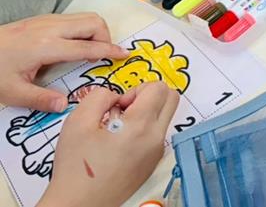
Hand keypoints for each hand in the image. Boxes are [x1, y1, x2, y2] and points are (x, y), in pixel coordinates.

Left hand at [0, 13, 128, 110]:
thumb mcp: (12, 92)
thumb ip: (40, 99)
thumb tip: (65, 105)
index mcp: (47, 46)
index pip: (88, 47)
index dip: (109, 51)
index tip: (124, 55)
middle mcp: (52, 28)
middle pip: (93, 22)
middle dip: (106, 38)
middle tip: (103, 56)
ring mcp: (47, 20)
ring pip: (85, 17)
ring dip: (96, 31)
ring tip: (90, 52)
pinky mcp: (43, 18)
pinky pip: (74, 18)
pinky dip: (83, 29)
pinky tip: (74, 46)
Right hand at [40, 83, 178, 206]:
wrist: (78, 205)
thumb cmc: (76, 168)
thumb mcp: (77, 122)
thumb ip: (99, 97)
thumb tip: (115, 95)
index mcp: (141, 126)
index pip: (159, 88)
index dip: (136, 89)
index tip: (119, 104)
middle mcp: (155, 138)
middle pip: (171, 98)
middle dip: (148, 96)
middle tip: (124, 110)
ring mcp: (156, 152)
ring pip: (164, 116)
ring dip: (145, 113)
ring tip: (116, 129)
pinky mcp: (152, 163)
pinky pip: (157, 135)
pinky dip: (143, 130)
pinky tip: (118, 143)